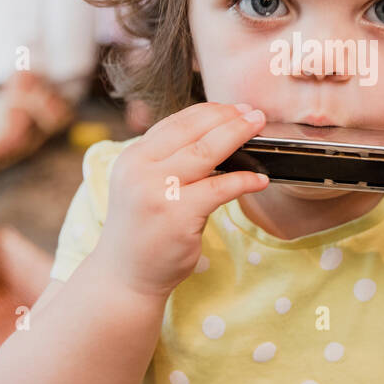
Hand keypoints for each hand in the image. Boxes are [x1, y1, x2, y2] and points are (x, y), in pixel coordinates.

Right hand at [100, 101, 269, 298]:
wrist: (124, 275)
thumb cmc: (142, 229)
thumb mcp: (143, 185)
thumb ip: (167, 159)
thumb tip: (215, 132)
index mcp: (132, 157)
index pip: (175, 122)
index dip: (209, 111)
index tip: (235, 108)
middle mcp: (140, 169)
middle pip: (194, 131)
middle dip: (229, 118)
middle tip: (255, 114)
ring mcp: (158, 191)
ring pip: (207, 152)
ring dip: (238, 136)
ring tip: (259, 130)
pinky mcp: (177, 214)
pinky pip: (219, 187)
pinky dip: (244, 180)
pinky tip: (259, 179)